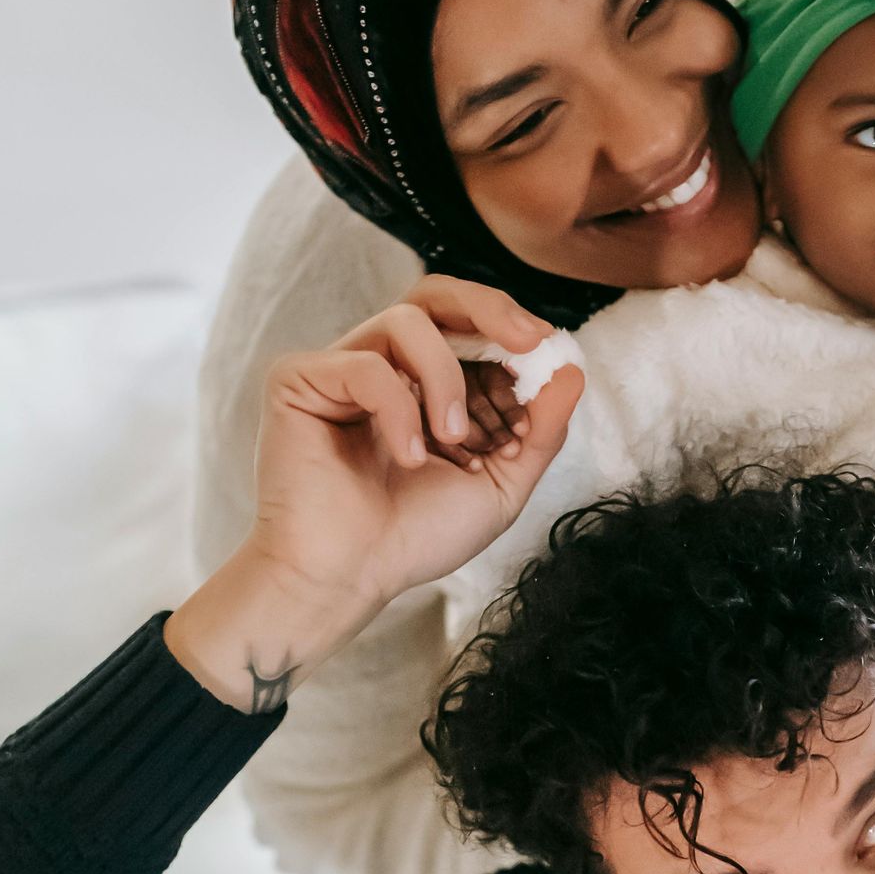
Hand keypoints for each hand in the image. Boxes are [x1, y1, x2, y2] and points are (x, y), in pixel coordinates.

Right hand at [168, 302, 582, 709]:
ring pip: (406, 321)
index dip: (516, 341)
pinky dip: (399, 409)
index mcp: (431, 386)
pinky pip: (365, 364)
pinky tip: (408, 456)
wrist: (349, 577)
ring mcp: (343, 370)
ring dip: (446, 378)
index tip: (551, 365)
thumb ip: (540, 429)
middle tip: (528, 341)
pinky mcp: (300, 380)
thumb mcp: (499, 485)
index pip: (475, 331)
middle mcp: (388, 367)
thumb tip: (574, 369)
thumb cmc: (415, 537)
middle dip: (491, 308)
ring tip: (453, 438)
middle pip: (437, 295)